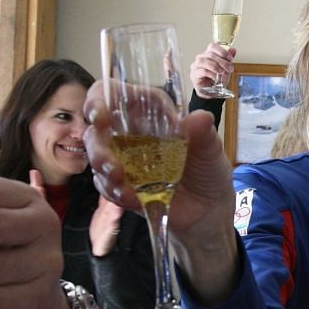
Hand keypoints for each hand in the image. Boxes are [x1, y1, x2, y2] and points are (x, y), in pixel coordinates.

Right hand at [83, 83, 239, 301]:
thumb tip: (200, 118)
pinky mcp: (123, 186)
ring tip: (122, 187)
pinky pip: (105, 186)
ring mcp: (124, 161)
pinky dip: (113, 192)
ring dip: (103, 172)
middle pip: (97, 130)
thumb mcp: (212, 150)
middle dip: (97, 147)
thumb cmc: (209, 172)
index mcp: (150, 115)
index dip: (99, 98)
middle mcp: (132, 135)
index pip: (116, 95)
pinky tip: (130, 199)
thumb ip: (204, 134)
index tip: (99, 115)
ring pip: (97, 158)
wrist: (208, 212)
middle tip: (112, 167)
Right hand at [190, 43, 236, 91]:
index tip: (230, 59)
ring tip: (222, 73)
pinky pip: (203, 71)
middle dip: (223, 62)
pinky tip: (216, 78)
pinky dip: (212, 74)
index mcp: (207, 54)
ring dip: (216, 67)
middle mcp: (200, 58)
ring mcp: (195, 66)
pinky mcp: (194, 75)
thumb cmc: (215, 78)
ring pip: (205, 61)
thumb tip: (233, 50)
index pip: (212, 46)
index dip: (222, 51)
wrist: (210, 91)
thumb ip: (228, 59)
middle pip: (211, 55)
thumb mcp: (224, 68)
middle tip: (230, 69)